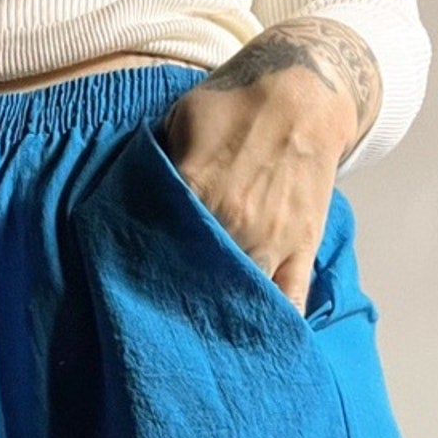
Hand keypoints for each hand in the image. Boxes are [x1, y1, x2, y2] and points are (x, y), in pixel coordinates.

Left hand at [158, 18, 379, 314]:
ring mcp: (271, 241)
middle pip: (197, 276)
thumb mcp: (182, 117)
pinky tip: (258, 346)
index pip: (160, 241)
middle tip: (162, 318)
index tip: (130, 283)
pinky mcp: (302, 247)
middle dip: (179, 296)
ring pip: (241, 295)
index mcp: (196, 189)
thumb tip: (132, 197)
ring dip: (221, 316)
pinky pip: (291, 298)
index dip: (143, 264)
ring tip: (201, 338)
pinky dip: (276, 323)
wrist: (307, 91)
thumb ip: (157, 160)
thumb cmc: (239, 102)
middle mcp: (233, 223)